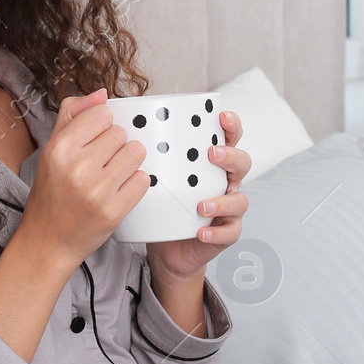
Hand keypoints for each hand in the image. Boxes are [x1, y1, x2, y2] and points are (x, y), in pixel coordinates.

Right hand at [16, 88, 149, 273]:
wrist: (48, 241)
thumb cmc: (50, 193)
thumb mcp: (51, 150)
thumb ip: (73, 115)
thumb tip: (101, 94)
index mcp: (59, 149)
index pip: (102, 114)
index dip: (102, 125)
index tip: (95, 140)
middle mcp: (77, 168)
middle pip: (121, 133)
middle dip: (116, 145)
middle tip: (101, 162)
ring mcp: (97, 191)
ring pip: (136, 153)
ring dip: (129, 161)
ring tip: (113, 174)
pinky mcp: (114, 211)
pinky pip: (143, 179)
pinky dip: (136, 182)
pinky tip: (120, 189)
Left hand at [146, 109, 251, 281]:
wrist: (167, 247)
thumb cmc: (163, 206)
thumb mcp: (155, 178)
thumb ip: (148, 155)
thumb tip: (121, 127)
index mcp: (211, 164)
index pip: (229, 138)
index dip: (231, 125)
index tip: (221, 116)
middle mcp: (225, 182)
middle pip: (242, 163)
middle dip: (231, 156)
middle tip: (212, 153)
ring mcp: (228, 208)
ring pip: (240, 200)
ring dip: (222, 201)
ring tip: (201, 205)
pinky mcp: (226, 233)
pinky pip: (230, 231)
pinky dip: (217, 232)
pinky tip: (201, 232)